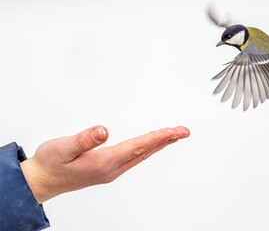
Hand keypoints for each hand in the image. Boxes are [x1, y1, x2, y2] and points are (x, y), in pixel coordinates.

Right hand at [20, 125, 189, 203]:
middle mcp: (111, 169)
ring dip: (158, 145)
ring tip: (172, 136)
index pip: (138, 147)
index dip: (158, 138)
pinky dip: (145, 149)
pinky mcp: (107, 169)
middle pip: (145, 152)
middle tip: (184, 131)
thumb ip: (84, 139)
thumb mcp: (61, 148)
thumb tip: (104, 130)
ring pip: (141, 155)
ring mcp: (110, 171)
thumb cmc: (51, 163)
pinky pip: (133, 158)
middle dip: (166, 140)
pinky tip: (148, 145)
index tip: (175, 131)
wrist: (42, 181)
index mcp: (103, 162)